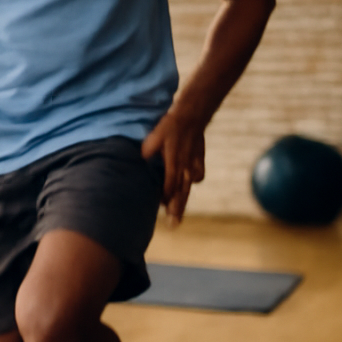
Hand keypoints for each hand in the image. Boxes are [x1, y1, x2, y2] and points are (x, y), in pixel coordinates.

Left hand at [141, 109, 207, 223]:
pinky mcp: (199, 161)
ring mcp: (194, 165)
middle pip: (181, 192)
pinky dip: (191, 182)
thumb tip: (141, 159)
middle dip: (177, 210)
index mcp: (174, 162)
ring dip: (183, 200)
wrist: (193, 116)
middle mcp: (186, 167)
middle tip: (174, 226)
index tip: (162, 211)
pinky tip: (186, 186)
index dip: (166, 198)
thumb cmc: (170, 126)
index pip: (169, 185)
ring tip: (178, 216)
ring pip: (188, 187)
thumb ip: (148, 149)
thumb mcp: (154, 135)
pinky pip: (197, 176)